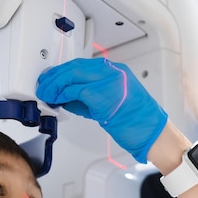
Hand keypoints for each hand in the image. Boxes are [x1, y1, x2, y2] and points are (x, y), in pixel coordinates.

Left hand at [36, 58, 167, 162]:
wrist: (153, 133)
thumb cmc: (139, 123)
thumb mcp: (113, 103)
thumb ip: (91, 97)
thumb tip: (69, 98)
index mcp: (116, 71)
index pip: (82, 65)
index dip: (63, 71)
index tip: (52, 78)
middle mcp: (112, 72)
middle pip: (74, 67)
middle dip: (55, 76)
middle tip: (44, 85)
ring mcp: (107, 81)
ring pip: (71, 75)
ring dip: (55, 85)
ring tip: (46, 94)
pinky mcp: (101, 95)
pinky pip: (74, 91)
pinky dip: (62, 95)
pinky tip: (56, 101)